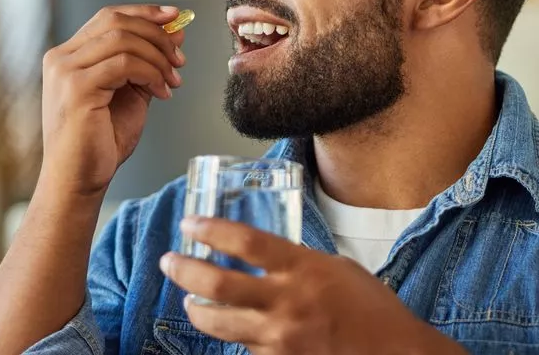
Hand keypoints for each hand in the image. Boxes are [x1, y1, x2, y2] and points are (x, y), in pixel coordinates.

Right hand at [40, 5, 185, 194]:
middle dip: (157, 36)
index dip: (144, 13)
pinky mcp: (77, 88)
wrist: (79, 179)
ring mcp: (66, 72)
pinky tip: (161, 94)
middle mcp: (62, 58)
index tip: (175, 17)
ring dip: (158, 58)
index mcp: (70, 56)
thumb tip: (175, 35)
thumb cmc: (101, 142)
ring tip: (173, 81)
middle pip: (116, 22)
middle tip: (180, 60)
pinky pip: (125, 64)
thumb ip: (147, 64)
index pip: (109, 17)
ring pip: (123, 40)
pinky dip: (151, 74)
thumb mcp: (131, 94)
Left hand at [160, 216, 467, 354]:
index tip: (190, 223)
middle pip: (218, 283)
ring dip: (196, 309)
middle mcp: (286, 301)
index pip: (245, 242)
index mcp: (303, 268)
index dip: (211, 230)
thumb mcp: (335, 267)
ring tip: (189, 299)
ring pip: (219, 322)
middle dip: (184, 270)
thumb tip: (264, 257)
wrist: (394, 354)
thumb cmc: (371, 307)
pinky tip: (229, 327)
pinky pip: (243, 346)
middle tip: (170, 261)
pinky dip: (231, 335)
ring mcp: (280, 337)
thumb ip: (297, 261)